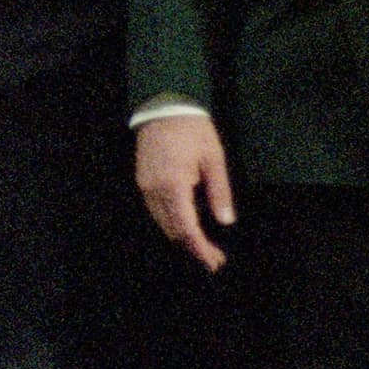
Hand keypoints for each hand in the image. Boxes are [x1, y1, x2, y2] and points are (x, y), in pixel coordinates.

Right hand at [135, 112, 237, 271]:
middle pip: (172, 230)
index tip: (215, 261)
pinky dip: (171, 224)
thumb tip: (225, 221)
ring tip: (203, 248)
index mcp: (173, 184)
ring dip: (182, 238)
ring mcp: (145, 186)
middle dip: (192, 248)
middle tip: (214, 260)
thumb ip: (219, 192)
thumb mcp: (214, 159)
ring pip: (162, 223)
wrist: (164, 107)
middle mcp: (154, 189)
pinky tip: (186, 228)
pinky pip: (156, 211)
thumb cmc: (193, 130)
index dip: (200, 248)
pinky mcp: (143, 182)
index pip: (186, 227)